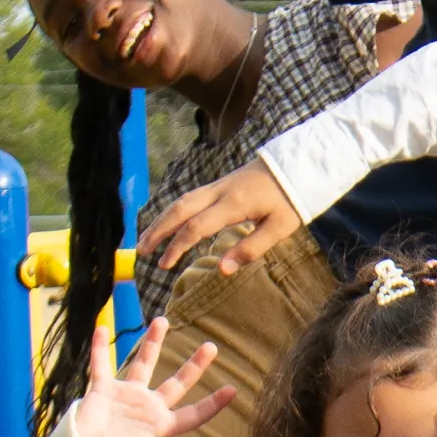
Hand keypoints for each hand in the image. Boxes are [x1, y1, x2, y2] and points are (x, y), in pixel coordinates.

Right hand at [63, 319, 232, 436]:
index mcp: (161, 426)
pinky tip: (102, 328)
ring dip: (152, 343)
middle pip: (177, 383)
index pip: (193, 414)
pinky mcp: (102, 390)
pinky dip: (99, 348)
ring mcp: (126, 396)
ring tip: (162, 321)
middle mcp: (148, 407)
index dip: (212, 404)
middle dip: (194, 366)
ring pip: (143, 365)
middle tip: (211, 346)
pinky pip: (101, 365)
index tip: (232, 390)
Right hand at [138, 161, 303, 276]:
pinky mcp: (220, 184)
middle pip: (179, 209)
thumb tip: (222, 270)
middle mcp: (220, 192)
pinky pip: (190, 197)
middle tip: (140, 251)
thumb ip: (251, 249)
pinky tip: (169, 223)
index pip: (196, 226)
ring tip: (146, 239)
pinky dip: (174, 211)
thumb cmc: (290, 200)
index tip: (164, 264)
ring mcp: (218, 186)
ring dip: (161, 219)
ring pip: (182, 201)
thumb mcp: (279, 228)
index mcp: (234, 204)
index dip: (177, 246)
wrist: (296, 166)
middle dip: (157, 230)